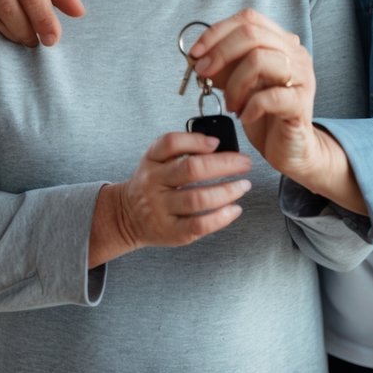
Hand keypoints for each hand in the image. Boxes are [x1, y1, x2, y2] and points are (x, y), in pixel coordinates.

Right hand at [89, 133, 252, 266]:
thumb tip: (216, 145)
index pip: (170, 143)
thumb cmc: (152, 184)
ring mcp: (161, 209)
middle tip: (245, 163)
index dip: (196, 140)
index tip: (216, 142)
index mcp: (152, 161)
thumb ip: (181, 149)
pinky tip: (234, 209)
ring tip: (244, 185)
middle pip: (190, 170)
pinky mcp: (170, 231)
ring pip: (197, 199)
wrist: (127, 216)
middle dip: (224, 164)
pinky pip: (198, 225)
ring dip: (227, 191)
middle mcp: (154, 183)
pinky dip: (221, 217)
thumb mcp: (156, 160)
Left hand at [189, 10, 318, 177]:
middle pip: (252, 34)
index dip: (217, 31)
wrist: (291, 148)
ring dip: (235, 83)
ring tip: (231, 104)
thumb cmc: (265, 114)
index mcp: (282, 43)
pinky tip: (245, 116)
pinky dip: (250, 106)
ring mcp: (302, 77)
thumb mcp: (239, 84)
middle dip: (220, 53)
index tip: (195, 52)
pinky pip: (270, 96)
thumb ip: (224, 66)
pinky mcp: (300, 104)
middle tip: (203, 74)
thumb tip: (197, 56)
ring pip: (259, 60)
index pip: (249, 19)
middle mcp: (296, 54)